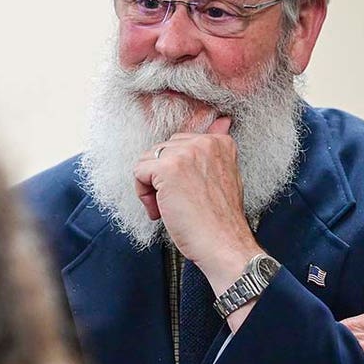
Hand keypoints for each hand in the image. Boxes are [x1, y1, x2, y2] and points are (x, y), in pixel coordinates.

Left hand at [133, 116, 260, 292]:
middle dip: (162, 178)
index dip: (178, 172)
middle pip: (161, 150)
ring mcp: (185, 153)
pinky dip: (143, 194)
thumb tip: (222, 119)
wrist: (223, 244)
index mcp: (219, 142)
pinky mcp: (168, 167)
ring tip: (170, 207)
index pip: (179, 144)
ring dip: (152, 187)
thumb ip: (215, 150)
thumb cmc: (220, 220)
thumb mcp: (225, 175)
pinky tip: (162, 210)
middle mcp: (204, 142)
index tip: (189, 192)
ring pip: (147, 160)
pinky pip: (138, 172)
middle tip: (178, 203)